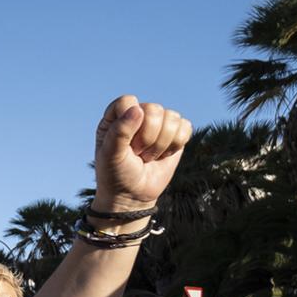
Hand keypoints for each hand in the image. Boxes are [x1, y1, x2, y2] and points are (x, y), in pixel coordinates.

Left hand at [91, 95, 192, 214]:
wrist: (132, 195)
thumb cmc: (116, 174)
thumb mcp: (111, 154)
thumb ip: (120, 131)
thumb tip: (138, 109)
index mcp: (117, 115)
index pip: (129, 102)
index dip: (131, 123)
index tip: (126, 144)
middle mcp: (138, 114)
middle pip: (154, 109)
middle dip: (148, 138)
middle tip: (137, 154)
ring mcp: (158, 124)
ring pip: (172, 118)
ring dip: (161, 144)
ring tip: (148, 156)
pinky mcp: (175, 134)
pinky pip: (185, 127)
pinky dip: (176, 145)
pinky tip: (163, 155)